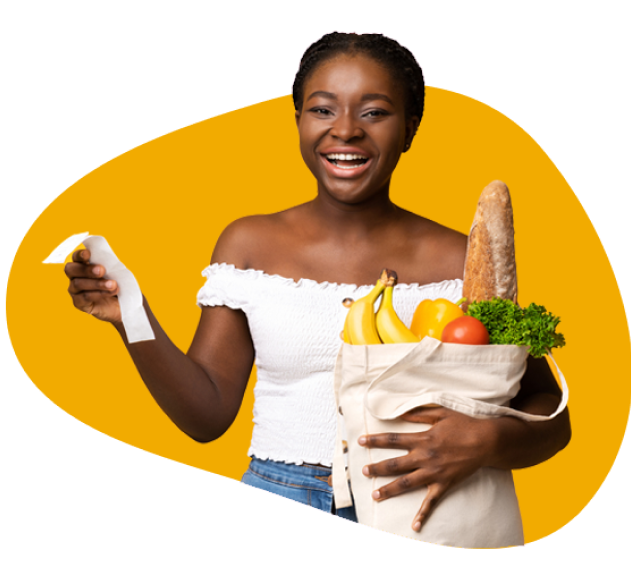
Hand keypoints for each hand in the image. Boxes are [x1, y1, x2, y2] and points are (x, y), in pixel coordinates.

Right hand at [64, 248, 121, 323]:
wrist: (121, 304)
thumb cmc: (116, 284)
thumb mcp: (114, 273)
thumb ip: (108, 266)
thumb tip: (110, 261)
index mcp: (82, 265)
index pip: (76, 257)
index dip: (80, 255)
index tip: (88, 254)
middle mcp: (75, 277)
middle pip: (71, 270)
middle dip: (86, 269)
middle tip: (102, 270)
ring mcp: (75, 291)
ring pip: (78, 284)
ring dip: (97, 283)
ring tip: (112, 284)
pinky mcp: (79, 303)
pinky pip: (84, 297)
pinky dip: (99, 294)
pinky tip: (111, 292)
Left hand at [358, 406, 495, 531]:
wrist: (486, 441)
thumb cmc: (464, 425)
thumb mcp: (440, 413)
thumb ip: (418, 414)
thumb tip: (399, 413)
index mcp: (422, 439)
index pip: (393, 440)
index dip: (375, 440)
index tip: (361, 441)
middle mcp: (425, 457)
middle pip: (395, 464)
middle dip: (377, 468)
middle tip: (363, 471)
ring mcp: (434, 472)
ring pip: (407, 483)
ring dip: (389, 490)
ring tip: (375, 495)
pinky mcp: (445, 484)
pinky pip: (432, 502)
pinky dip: (423, 514)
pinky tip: (415, 526)